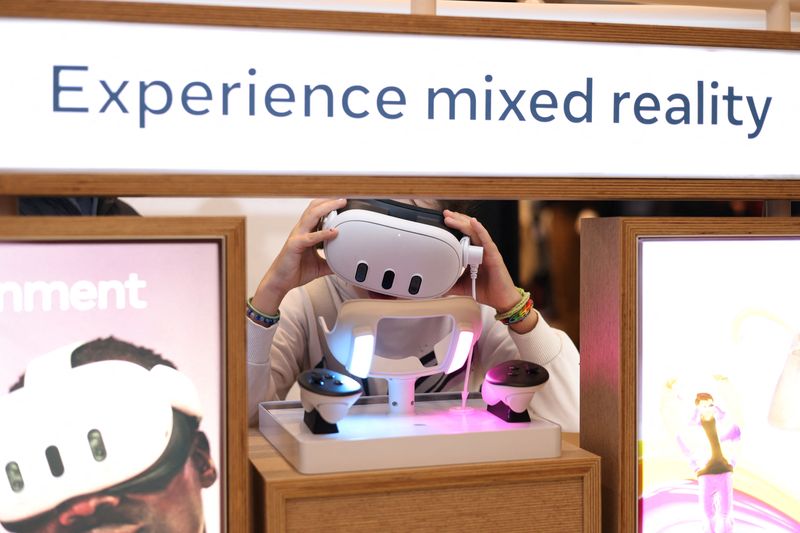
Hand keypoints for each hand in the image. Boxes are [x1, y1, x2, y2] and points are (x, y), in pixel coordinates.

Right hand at [252, 198, 345, 314]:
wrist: (280, 282)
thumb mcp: (319, 266)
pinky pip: (310, 237)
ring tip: (339, 204)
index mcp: (306, 232)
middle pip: (314, 208)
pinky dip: (323, 233)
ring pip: (312, 215)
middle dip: (329, 201)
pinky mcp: (295, 245)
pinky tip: (334, 232)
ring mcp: (297, 236)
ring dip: (327, 208)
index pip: (317, 213)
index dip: (328, 205)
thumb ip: (331, 262)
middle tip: (343, 199)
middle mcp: (301, 230)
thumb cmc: (295, 270)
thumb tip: (344, 264)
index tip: (342, 202)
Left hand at [443, 209, 537, 332]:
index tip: (442, 220)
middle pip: (468, 229)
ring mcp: (487, 251)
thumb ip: (450, 283)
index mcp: (474, 253)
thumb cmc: (486, 290)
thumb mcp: (462, 285)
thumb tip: (436, 286)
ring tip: (452, 217)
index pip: (463, 235)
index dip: (454, 226)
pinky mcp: (494, 255)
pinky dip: (480, 230)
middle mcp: (481, 249)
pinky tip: (474, 223)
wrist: (501, 300)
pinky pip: (486, 240)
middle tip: (445, 214)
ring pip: (475, 231)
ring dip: (463, 223)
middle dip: (456, 220)